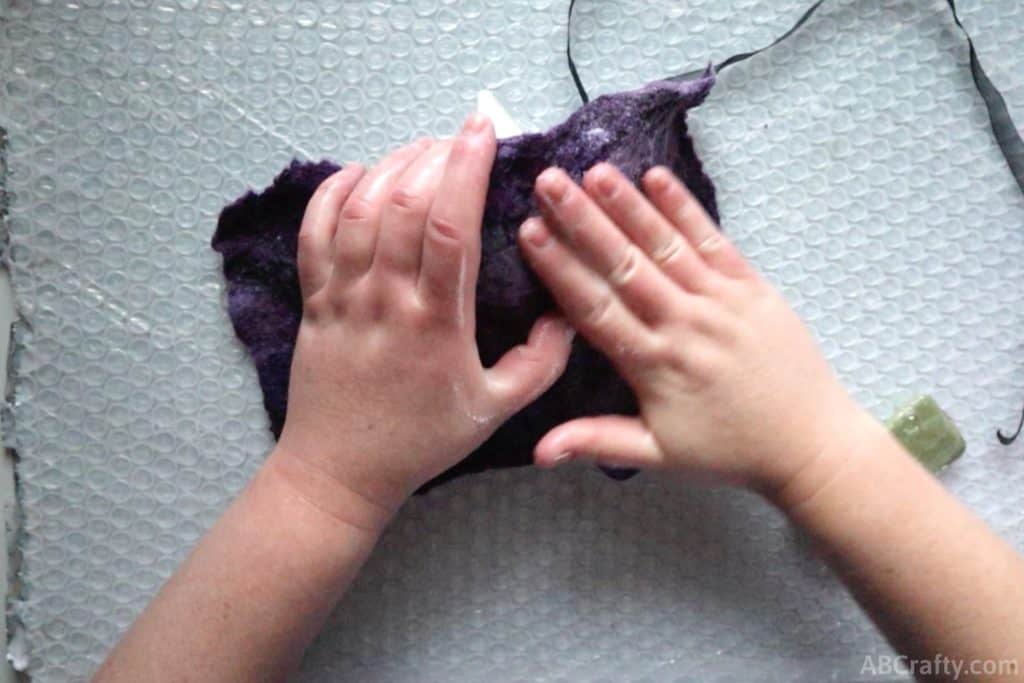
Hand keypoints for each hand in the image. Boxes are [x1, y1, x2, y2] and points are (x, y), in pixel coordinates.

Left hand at [272, 115, 573, 528]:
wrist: (341, 471)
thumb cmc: (423, 440)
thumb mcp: (496, 409)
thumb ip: (541, 363)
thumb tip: (567, 312)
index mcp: (436, 321)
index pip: (449, 225)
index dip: (466, 167)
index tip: (483, 129)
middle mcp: (386, 299)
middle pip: (402, 203)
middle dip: (434, 155)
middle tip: (459, 139)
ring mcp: (343, 297)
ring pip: (359, 210)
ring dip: (391, 166)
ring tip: (422, 149)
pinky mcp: (314, 301)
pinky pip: (314, 235)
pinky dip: (332, 194)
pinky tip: (359, 173)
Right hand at [519, 163, 870, 494]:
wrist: (810, 444)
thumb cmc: (729, 451)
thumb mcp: (659, 455)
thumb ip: (598, 442)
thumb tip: (539, 451)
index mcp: (655, 364)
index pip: (596, 307)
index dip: (560, 268)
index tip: (529, 232)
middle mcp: (684, 323)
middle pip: (624, 264)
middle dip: (582, 220)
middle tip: (549, 182)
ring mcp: (721, 300)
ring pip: (666, 245)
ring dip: (629, 205)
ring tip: (595, 170)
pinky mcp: (751, 286)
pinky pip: (713, 241)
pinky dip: (685, 208)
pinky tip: (657, 177)